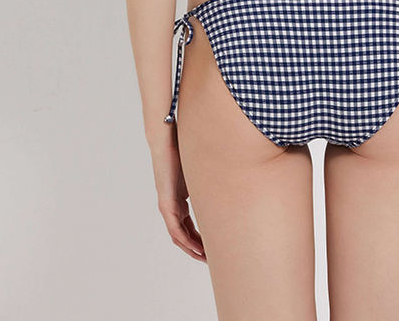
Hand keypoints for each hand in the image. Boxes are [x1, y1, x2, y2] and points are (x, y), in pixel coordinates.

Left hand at [150, 128, 205, 261]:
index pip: (189, 225)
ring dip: (191, 248)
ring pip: (179, 236)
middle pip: (184, 234)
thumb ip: (211, 177)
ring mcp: (168, 206)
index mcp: (179, 199)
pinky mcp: (166, 203)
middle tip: (210, 258)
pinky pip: (175, 229)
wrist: (166, 140)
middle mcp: (172, 205)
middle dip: (197, 248)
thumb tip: (232, 173)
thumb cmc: (184, 149)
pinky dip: (185, 240)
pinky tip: (196, 247)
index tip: (212, 246)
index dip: (200, 238)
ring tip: (205, 258)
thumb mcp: (201, 170)